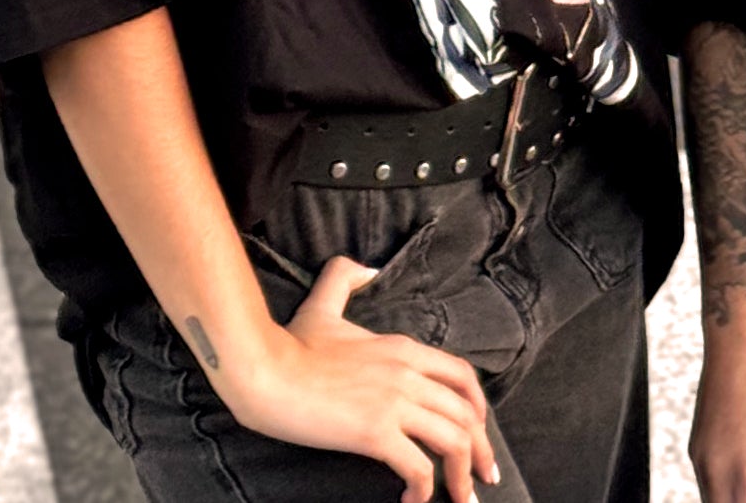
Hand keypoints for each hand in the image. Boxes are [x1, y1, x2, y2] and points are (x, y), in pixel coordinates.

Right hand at [221, 257, 499, 501]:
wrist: (262, 369)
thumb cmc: (288, 345)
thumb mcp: (323, 305)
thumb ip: (344, 279)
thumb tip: (368, 266)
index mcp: (404, 348)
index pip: (462, 376)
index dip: (478, 407)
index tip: (480, 431)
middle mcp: (408, 374)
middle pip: (466, 414)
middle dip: (482, 450)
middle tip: (483, 477)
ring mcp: (394, 402)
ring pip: (453, 441)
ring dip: (462, 475)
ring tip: (460, 499)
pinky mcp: (375, 432)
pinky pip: (417, 467)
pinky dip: (423, 490)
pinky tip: (412, 502)